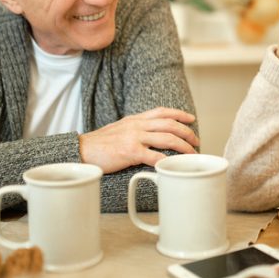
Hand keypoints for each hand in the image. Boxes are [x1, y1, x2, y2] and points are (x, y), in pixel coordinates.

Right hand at [78, 107, 199, 172]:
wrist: (82, 150)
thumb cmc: (99, 144)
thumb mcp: (119, 129)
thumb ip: (134, 129)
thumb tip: (149, 137)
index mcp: (135, 119)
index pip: (162, 111)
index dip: (179, 114)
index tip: (191, 118)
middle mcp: (137, 125)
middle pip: (170, 124)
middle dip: (187, 132)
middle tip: (196, 141)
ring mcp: (134, 137)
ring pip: (167, 138)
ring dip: (183, 146)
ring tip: (192, 153)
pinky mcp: (130, 151)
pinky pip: (154, 155)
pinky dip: (167, 161)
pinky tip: (174, 165)